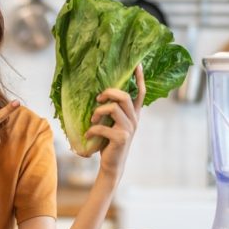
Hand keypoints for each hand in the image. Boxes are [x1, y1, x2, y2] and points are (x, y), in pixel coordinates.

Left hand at [85, 64, 144, 179]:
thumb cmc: (109, 141)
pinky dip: (92, 130)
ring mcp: (129, 129)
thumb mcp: (112, 123)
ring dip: (98, 112)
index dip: (139, 78)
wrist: (112, 164)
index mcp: (134, 114)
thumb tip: (98, 94)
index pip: (140, 92)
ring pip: (114, 108)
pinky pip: (103, 127)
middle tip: (98, 99)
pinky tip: (88, 135)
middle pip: (125, 96)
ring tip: (92, 120)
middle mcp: (134, 119)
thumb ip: (112, 110)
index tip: (136, 63)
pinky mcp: (121, 138)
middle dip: (109, 93)